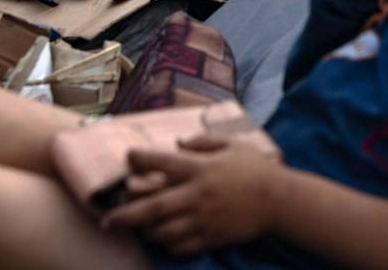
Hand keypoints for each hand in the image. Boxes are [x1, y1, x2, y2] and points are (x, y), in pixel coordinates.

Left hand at [103, 136, 285, 255]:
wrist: (280, 201)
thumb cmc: (255, 169)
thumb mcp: (231, 145)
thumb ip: (203, 141)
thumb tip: (180, 143)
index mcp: (200, 169)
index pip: (162, 163)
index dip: (141, 159)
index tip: (128, 158)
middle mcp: (197, 196)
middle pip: (152, 207)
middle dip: (126, 215)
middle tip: (107, 221)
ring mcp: (203, 220)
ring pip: (163, 232)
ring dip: (145, 232)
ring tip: (136, 229)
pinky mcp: (212, 238)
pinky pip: (182, 247)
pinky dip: (168, 245)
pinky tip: (163, 239)